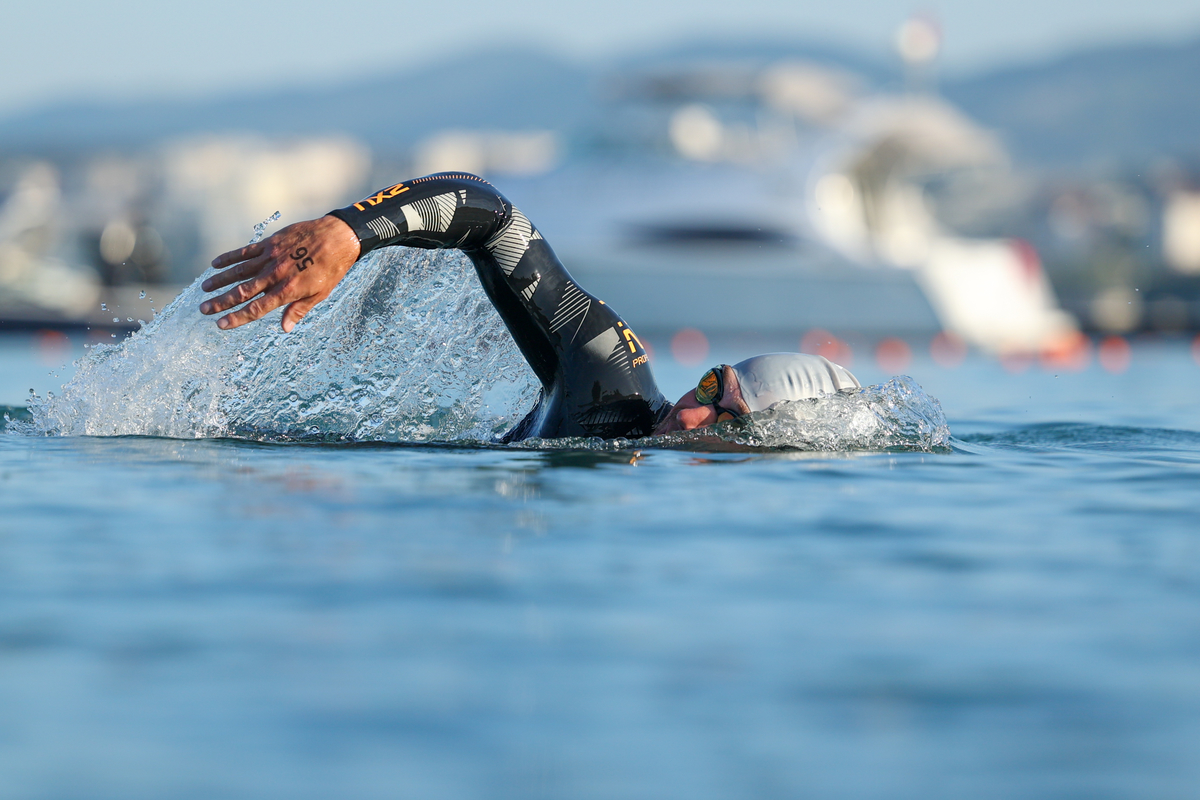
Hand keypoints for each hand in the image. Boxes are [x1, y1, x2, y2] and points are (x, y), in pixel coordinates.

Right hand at [199, 215, 360, 331]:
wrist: (338, 237)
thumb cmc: (332, 268)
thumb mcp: (320, 294)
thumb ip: (299, 310)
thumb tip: (285, 328)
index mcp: (287, 290)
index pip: (256, 309)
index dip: (237, 318)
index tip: (221, 325)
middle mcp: (275, 275)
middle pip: (242, 292)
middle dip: (221, 302)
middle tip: (203, 309)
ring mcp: (271, 257)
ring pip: (239, 271)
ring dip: (220, 280)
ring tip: (204, 288)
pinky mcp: (270, 243)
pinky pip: (245, 251)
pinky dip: (230, 257)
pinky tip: (215, 263)